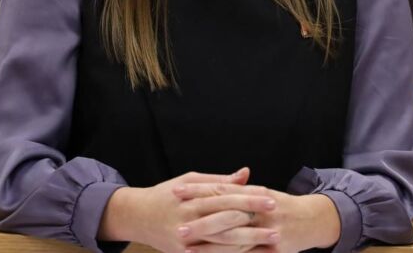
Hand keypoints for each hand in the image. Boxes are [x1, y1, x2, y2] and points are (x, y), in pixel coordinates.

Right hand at [99, 168, 279, 252]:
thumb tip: (246, 174)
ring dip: (250, 239)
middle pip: (226, 215)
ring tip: (272, 238)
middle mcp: (189, 215)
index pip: (225, 194)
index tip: (270, 195)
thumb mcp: (189, 181)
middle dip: (253, 216)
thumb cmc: (166, 195)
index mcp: (192, 195)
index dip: (248, 195)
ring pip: (223, 239)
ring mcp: (186, 237)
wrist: (136, 217)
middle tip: (276, 215)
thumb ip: (218, 180)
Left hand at [173, 183, 340, 252]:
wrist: (313, 219)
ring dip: (210, 246)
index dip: (198, 190)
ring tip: (188, 248)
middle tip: (178, 226)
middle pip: (225, 215)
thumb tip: (211, 184)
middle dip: (201, 222)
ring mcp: (268, 230)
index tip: (176, 192)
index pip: (221, 189)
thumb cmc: (281, 206)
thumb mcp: (261, 193)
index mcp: (254, 192)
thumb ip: (238, 188)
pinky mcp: (273, 249)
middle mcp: (261, 209)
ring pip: (234, 239)